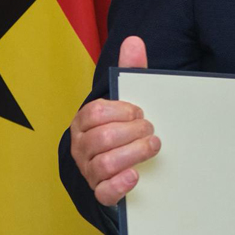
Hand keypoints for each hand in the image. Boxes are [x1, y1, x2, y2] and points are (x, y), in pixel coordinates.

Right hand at [68, 36, 160, 205]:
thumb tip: (134, 40)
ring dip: (135, 153)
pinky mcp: (102, 193)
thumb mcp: (128, 100)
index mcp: (85, 122)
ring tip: (153, 146)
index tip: (140, 111)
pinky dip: (122, 184)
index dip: (122, 111)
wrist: (125, 167)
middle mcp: (82, 147)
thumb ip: (131, 72)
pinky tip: (136, 175)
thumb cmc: (125, 128)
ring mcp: (89, 171)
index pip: (96, 112)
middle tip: (151, 130)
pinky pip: (105, 192)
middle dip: (134, 132)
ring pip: (105, 163)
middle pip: (103, 138)